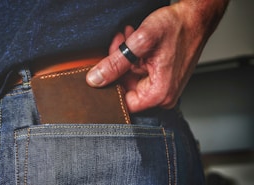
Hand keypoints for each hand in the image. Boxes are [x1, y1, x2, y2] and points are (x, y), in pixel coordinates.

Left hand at [86, 0, 227, 112]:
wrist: (196, 17)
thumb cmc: (178, 27)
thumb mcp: (141, 42)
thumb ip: (116, 63)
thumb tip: (95, 79)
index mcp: (159, 94)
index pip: (122, 102)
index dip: (110, 84)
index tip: (105, 66)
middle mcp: (162, 95)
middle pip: (125, 87)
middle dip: (118, 64)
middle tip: (118, 43)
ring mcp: (163, 87)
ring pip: (131, 77)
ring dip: (125, 57)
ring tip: (128, 37)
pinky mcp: (162, 78)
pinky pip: (140, 72)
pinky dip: (134, 57)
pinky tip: (134, 42)